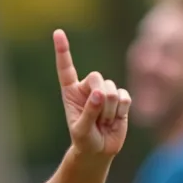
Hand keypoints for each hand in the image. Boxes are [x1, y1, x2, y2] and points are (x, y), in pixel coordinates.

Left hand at [53, 29, 129, 156]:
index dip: (63, 50)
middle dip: (99, 99)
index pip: (66, 68)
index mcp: (71, 91)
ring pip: (112, 89)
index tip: (57, 33)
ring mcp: (105, 92)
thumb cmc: (84, 140)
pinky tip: (115, 120)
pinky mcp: (121, 98)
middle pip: (97, 77)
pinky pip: (125, 97)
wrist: (99, 150)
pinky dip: (121, 111)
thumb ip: (88, 113)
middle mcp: (87, 88)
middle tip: (97, 119)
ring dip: (109, 111)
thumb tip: (100, 94)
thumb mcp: (81, 131)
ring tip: (104, 122)